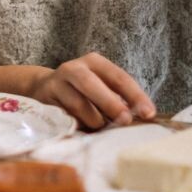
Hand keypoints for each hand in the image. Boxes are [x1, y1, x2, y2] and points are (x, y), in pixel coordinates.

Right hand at [26, 52, 156, 129]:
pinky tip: (83, 129)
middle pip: (91, 84)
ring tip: (101, 128)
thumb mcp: (101, 87)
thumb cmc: (82, 92)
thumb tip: (141, 118)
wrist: (43, 88)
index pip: (118, 77)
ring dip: (93, 120)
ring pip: (77, 103)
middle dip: (110, 104)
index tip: (149, 113)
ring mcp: (57, 82)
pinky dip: (77, 124)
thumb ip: (118, 99)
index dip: (135, 95)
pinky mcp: (45, 98)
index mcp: (95, 62)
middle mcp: (74, 68)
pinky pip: (64, 115)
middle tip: (126, 121)